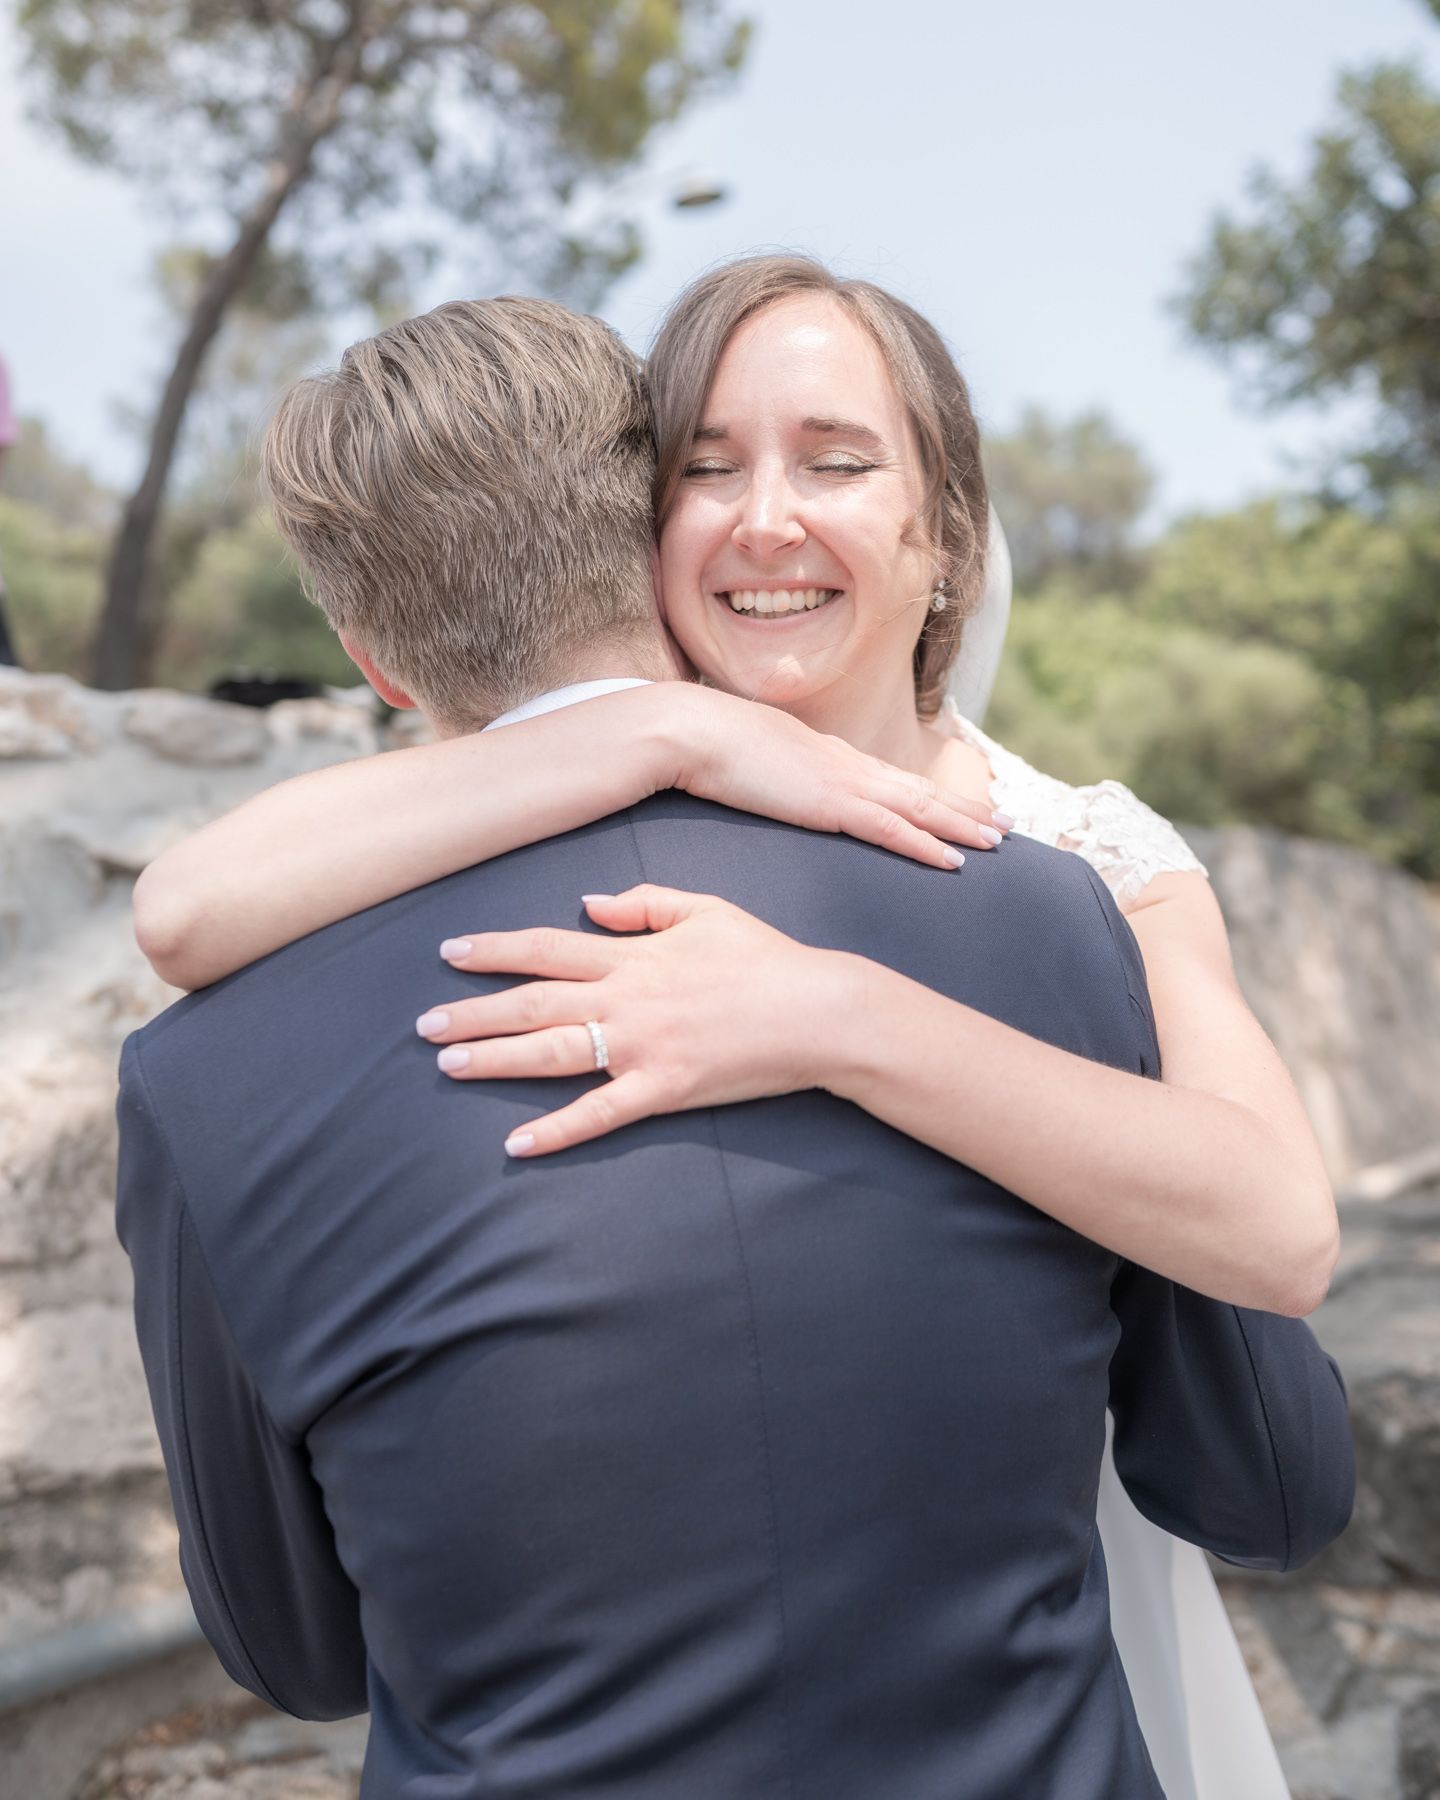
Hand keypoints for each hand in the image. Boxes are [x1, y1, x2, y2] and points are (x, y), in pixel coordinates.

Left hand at [417, 885, 859, 1155]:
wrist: (818, 1012)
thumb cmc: (767, 958)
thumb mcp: (707, 910)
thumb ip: (643, 904)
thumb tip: (587, 904)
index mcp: (634, 956)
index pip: (546, 948)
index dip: (494, 949)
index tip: (449, 952)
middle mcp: (627, 998)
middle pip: (533, 1003)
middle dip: (472, 1012)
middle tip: (423, 1025)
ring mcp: (642, 1046)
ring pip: (552, 1053)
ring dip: (494, 1060)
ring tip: (446, 1066)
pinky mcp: (664, 1090)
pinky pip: (599, 1114)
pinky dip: (556, 1131)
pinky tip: (515, 1144)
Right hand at [654, 685, 1009, 868]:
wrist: (689, 731)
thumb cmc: (705, 747)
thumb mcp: (749, 762)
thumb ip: (770, 775)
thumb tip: (769, 787)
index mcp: (826, 755)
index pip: (890, 779)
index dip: (929, 795)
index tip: (959, 806)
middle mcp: (845, 764)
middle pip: (918, 790)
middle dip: (964, 809)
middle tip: (1006, 825)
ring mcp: (841, 782)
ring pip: (918, 808)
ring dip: (962, 826)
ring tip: (999, 841)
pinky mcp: (831, 804)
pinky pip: (891, 829)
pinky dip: (926, 844)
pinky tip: (954, 861)